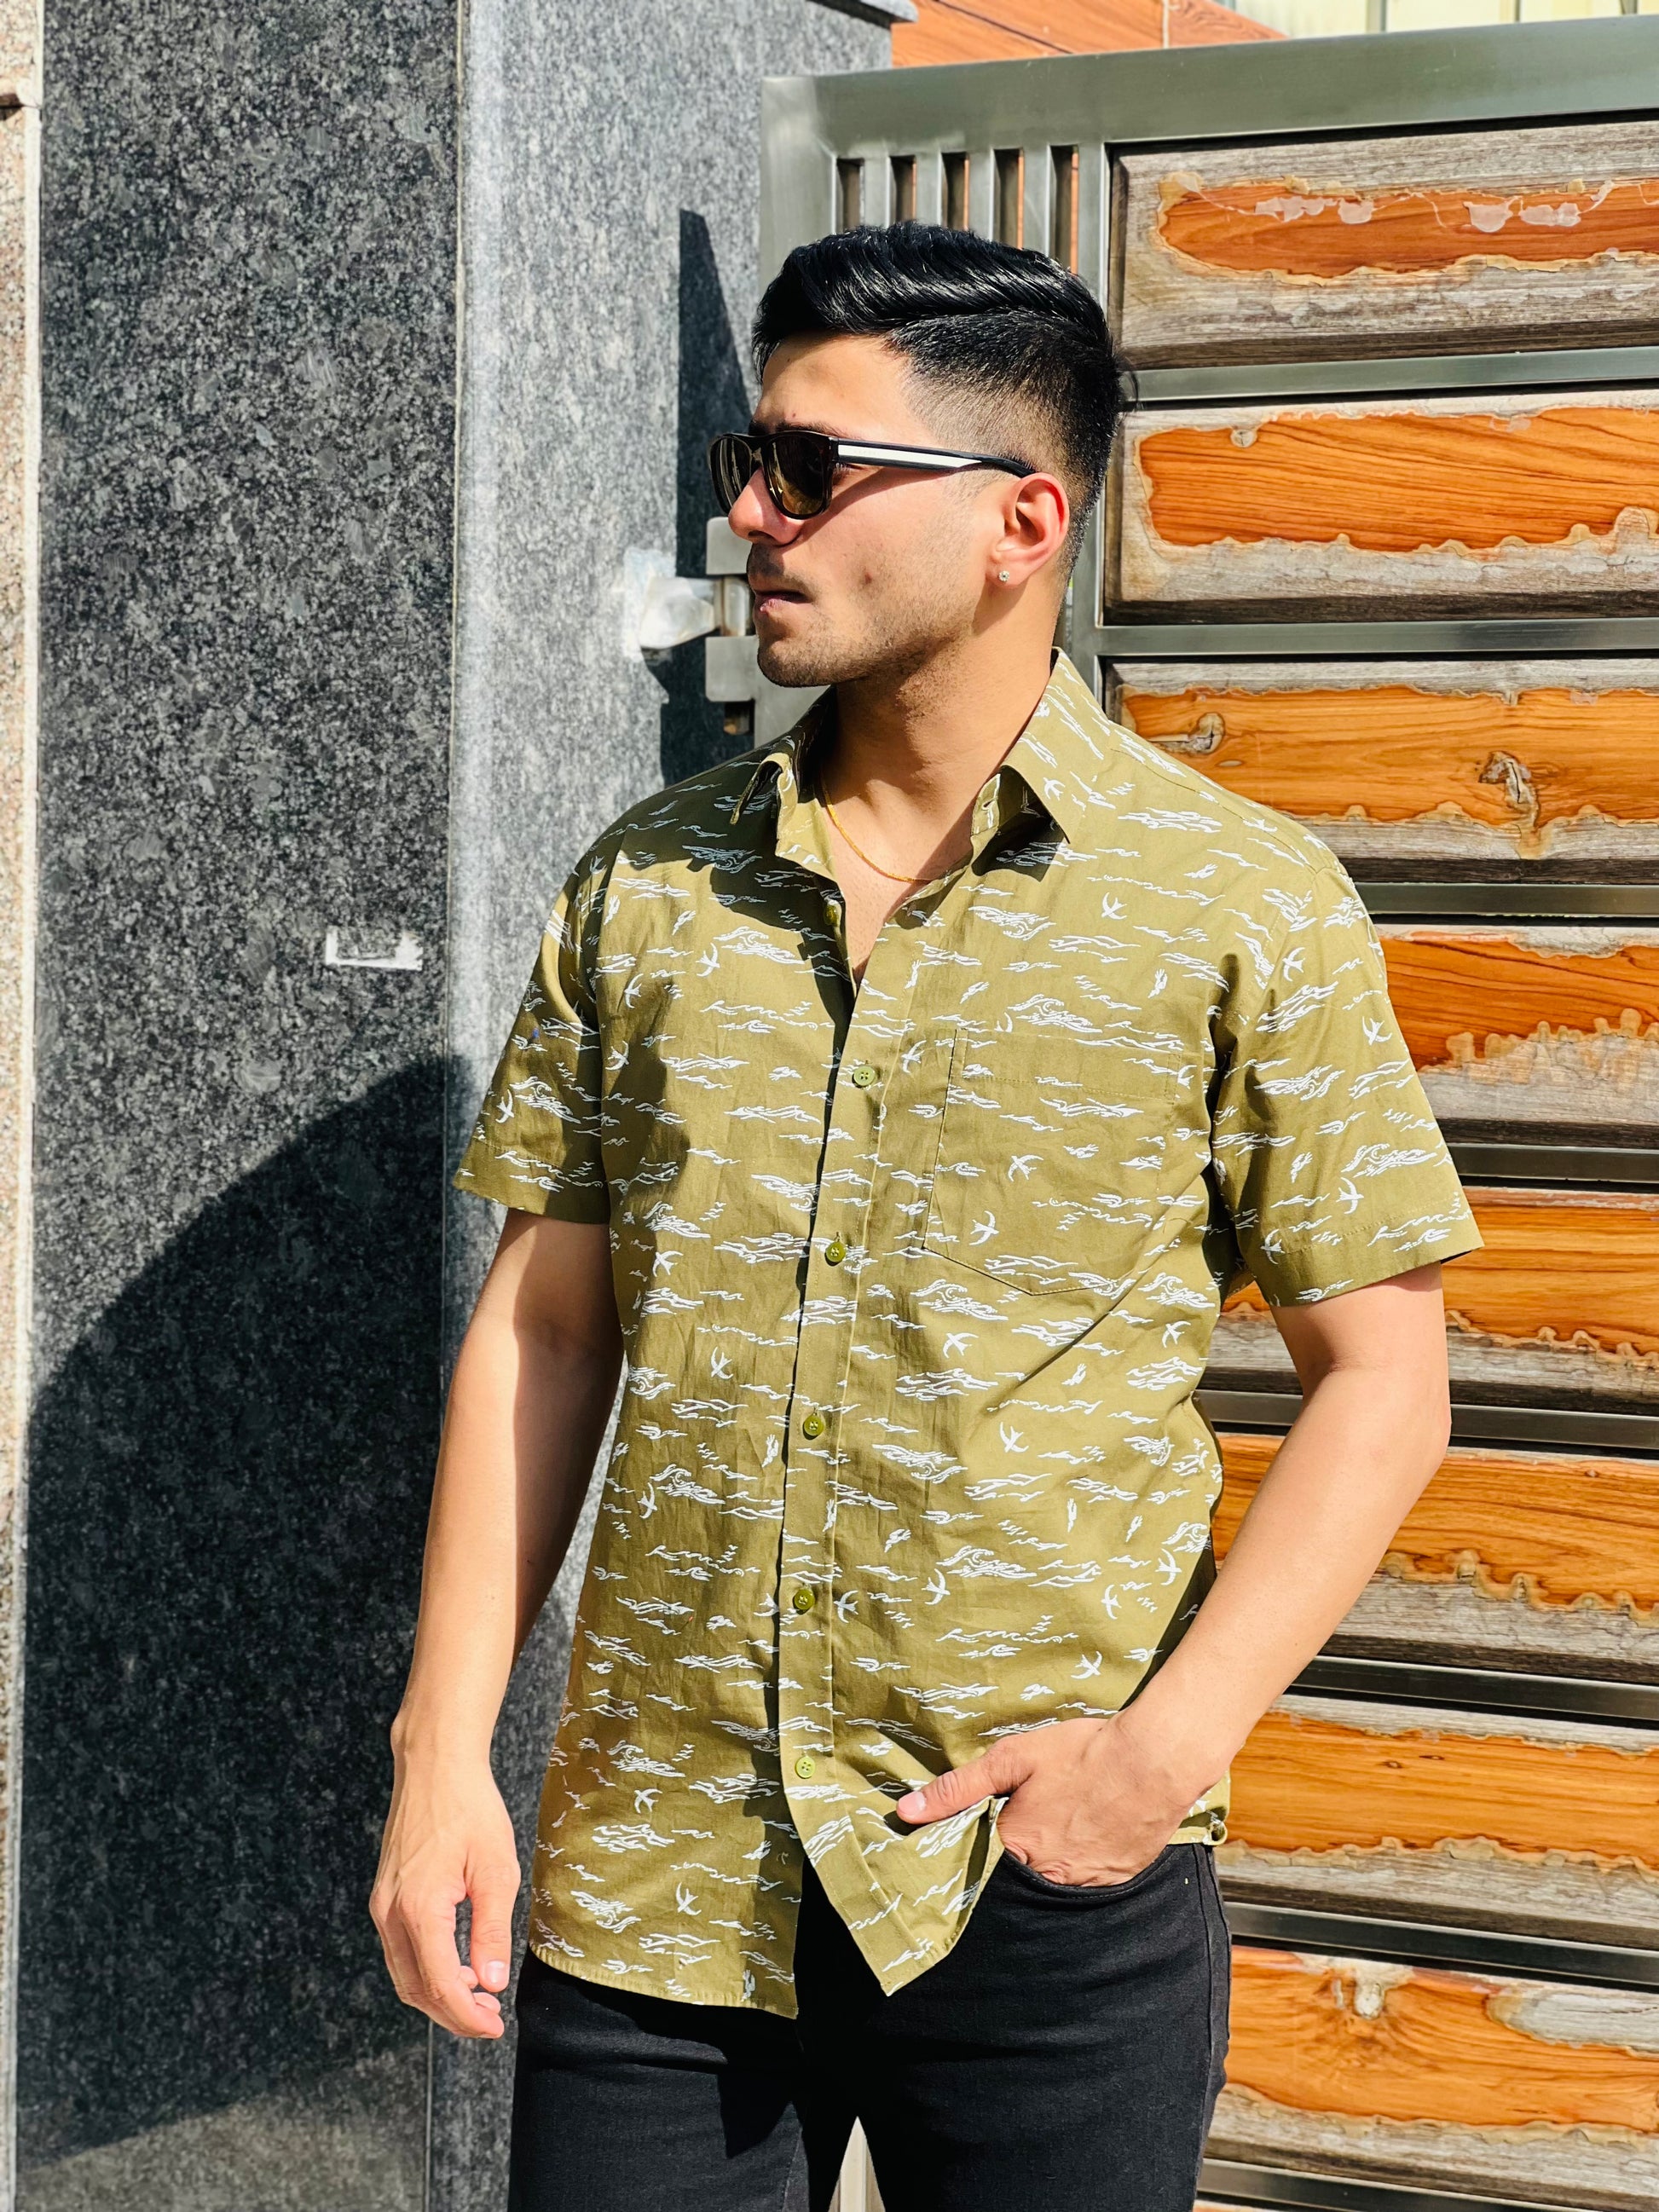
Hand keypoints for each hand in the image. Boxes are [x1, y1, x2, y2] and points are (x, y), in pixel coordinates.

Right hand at [370, 1753, 520, 2037]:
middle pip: (415, 1989)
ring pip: (404, 1974)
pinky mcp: (385, 1897)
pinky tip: (456, 1966)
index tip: (494, 2026)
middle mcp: (390, 1912)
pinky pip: (400, 1951)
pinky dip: (425, 1970)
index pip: (439, 1985)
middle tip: (489, 2020)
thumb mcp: (496, 1868)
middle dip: (451, 2014)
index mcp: (419, 1908)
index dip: (467, 2016)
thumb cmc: (470, 1809)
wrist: (435, 1767)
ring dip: (437, 1996)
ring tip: (477, 1998)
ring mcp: (382, 1905)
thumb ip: (492, 1929)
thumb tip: (491, 1981)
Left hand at [894, 1715, 1195, 1886]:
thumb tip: (905, 1811)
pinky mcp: (1116, 1881)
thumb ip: (958, 1787)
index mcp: (1015, 1848)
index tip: (983, 1830)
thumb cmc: (1082, 1754)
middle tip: (1033, 1821)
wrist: (1154, 1761)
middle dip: (1017, 1856)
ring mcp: (1085, 1884)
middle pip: (1017, 1876)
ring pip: (1053, 1882)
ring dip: (1051, 1860)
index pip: (980, 1862)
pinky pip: (1089, 1881)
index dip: (978, 1845)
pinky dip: (1084, 1862)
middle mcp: (1047, 1877)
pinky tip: (1089, 1832)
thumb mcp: (1012, 1759)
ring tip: (1063, 1824)